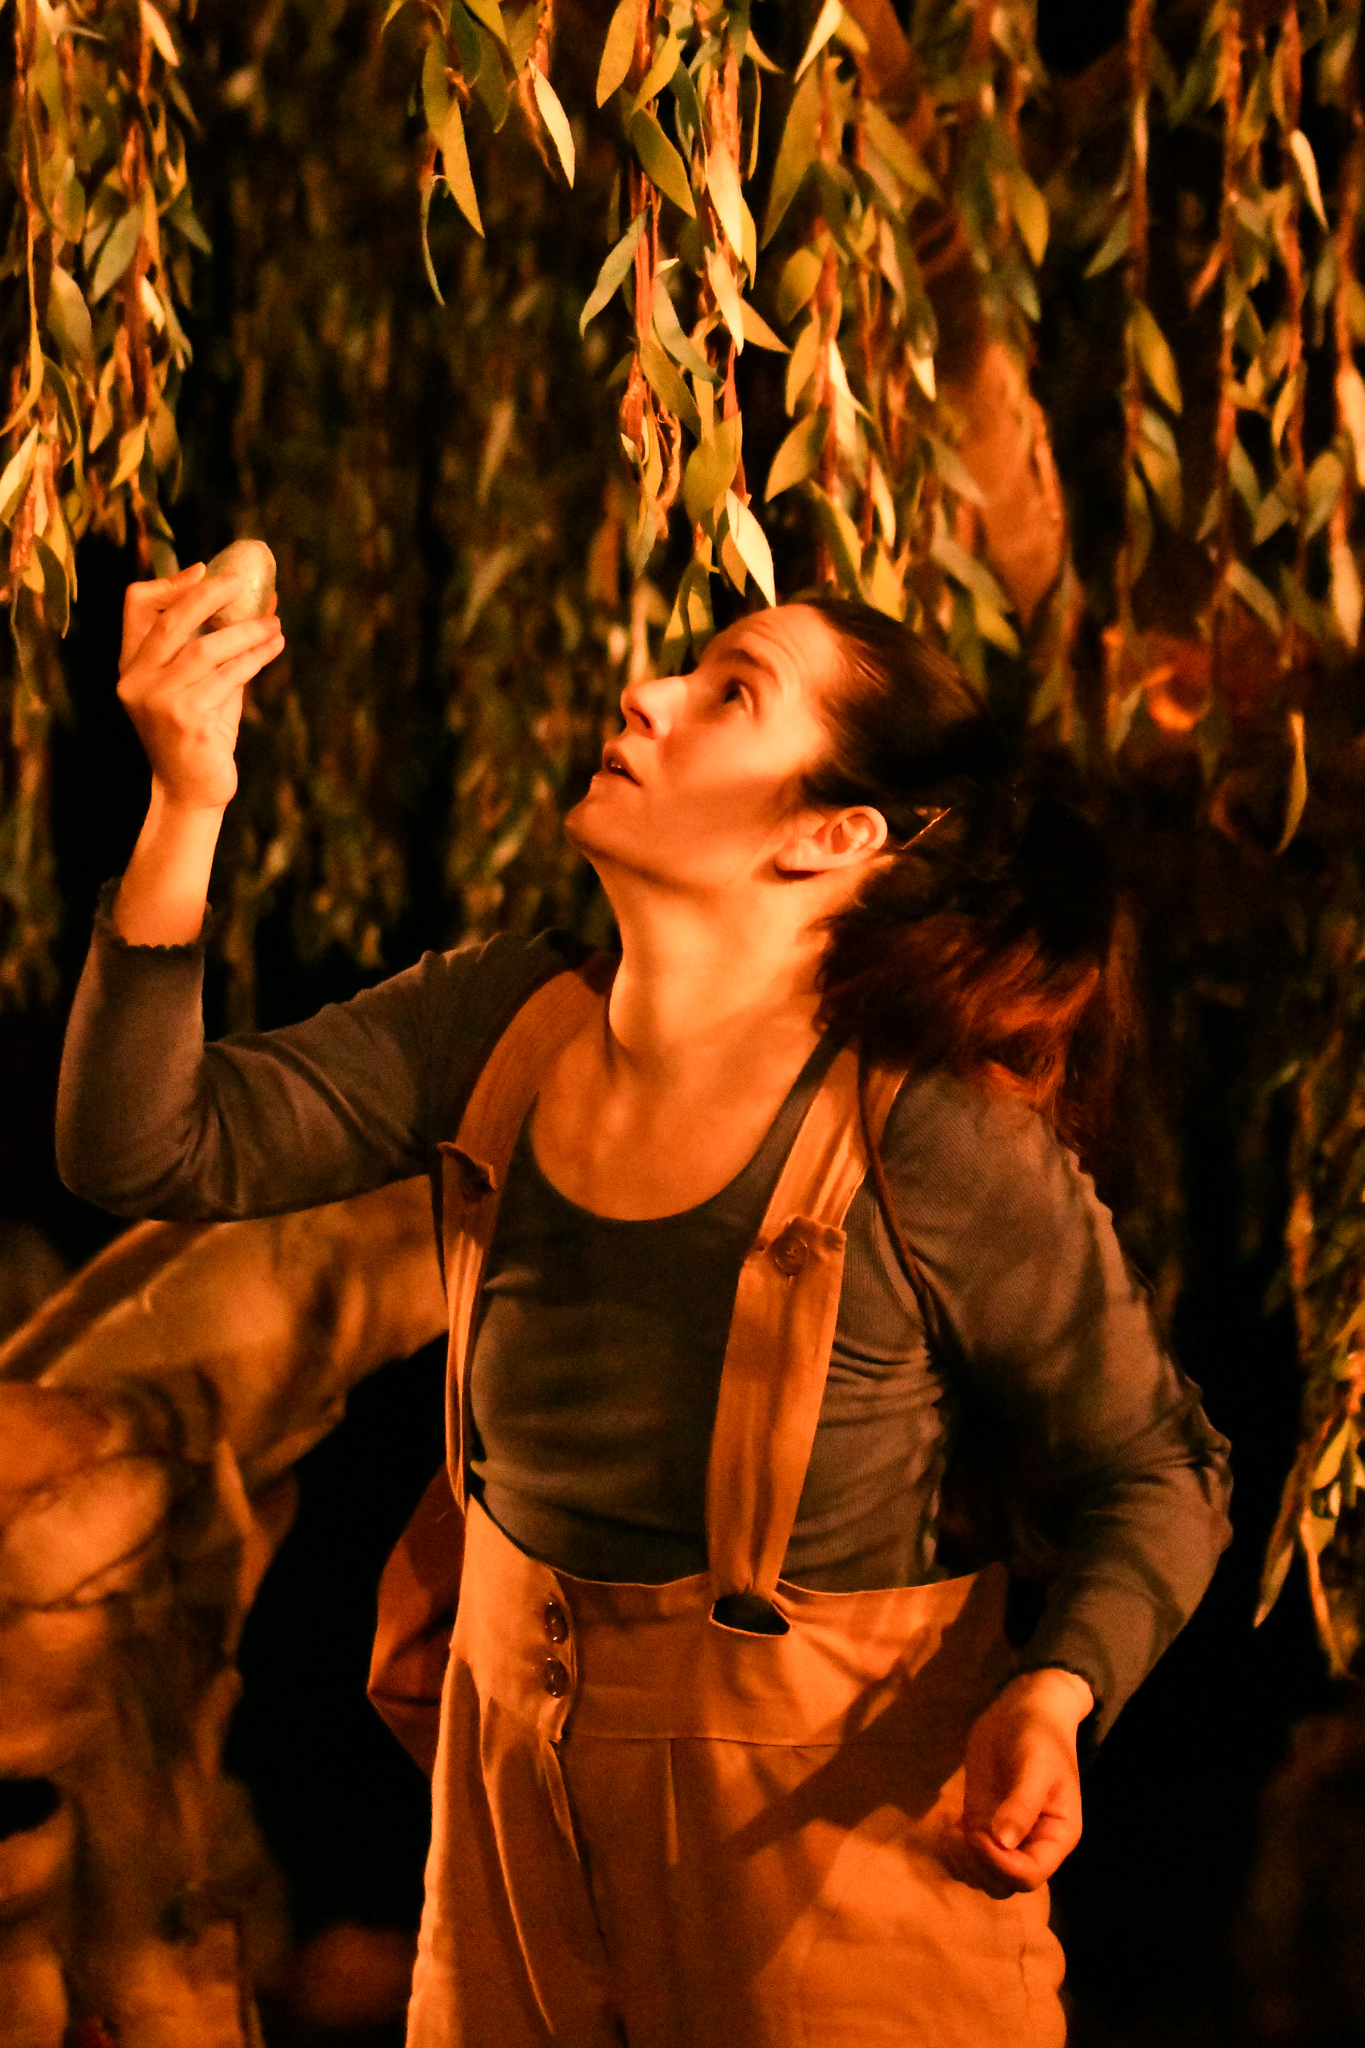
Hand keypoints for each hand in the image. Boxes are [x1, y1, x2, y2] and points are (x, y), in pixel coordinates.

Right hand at [117, 561, 284, 811]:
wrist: (190, 791)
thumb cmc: (198, 735)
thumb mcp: (199, 686)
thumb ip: (214, 648)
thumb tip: (258, 603)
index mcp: (131, 666)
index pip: (135, 607)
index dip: (170, 584)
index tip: (205, 570)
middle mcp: (136, 681)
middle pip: (171, 621)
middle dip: (208, 595)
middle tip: (242, 581)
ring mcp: (158, 701)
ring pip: (205, 650)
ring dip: (245, 632)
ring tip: (273, 623)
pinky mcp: (185, 720)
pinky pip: (227, 678)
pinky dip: (254, 659)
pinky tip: (273, 648)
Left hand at [953, 1667, 1092, 1896]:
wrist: (1025, 1708)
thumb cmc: (1040, 1734)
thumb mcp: (1036, 1765)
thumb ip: (1022, 1804)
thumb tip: (1003, 1842)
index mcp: (1056, 1836)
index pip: (1030, 1875)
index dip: (1000, 1865)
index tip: (976, 1835)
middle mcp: (1032, 1844)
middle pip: (1003, 1882)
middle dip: (977, 1865)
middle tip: (958, 1831)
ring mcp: (1005, 1835)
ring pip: (982, 1873)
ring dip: (960, 1860)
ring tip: (949, 1827)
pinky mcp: (983, 1821)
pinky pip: (968, 1853)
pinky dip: (953, 1848)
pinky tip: (947, 1821)